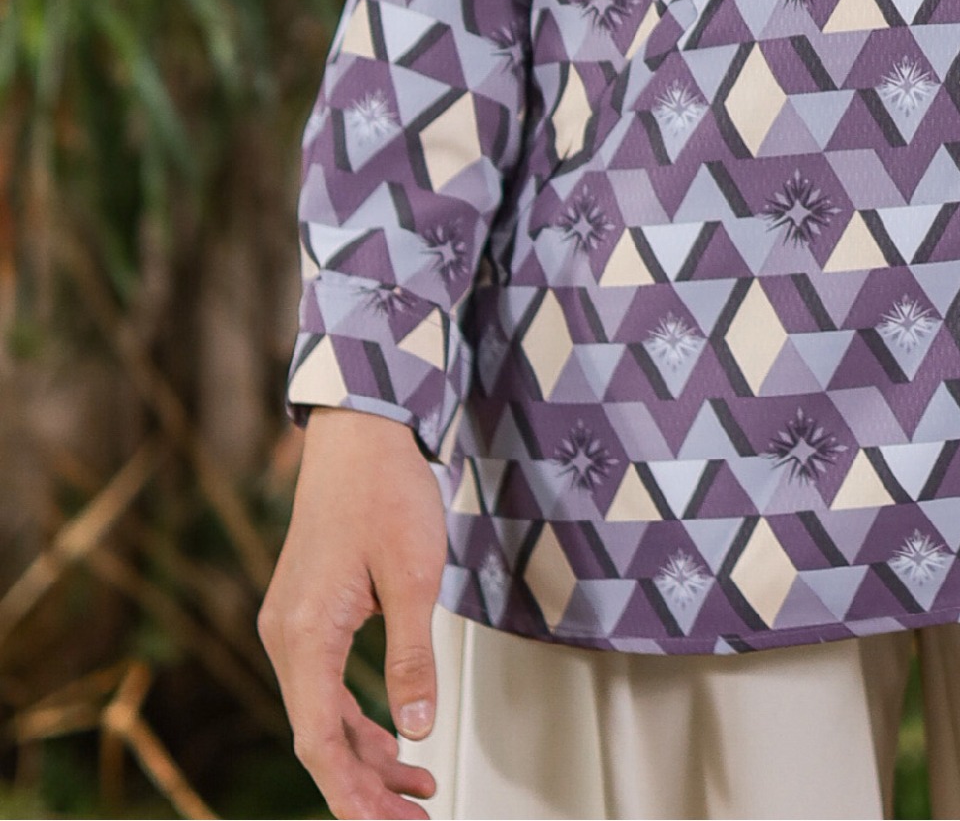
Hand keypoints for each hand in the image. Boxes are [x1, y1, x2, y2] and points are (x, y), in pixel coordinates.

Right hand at [258, 407, 446, 819]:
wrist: (361, 433)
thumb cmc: (385, 492)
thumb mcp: (413, 576)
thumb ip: (411, 659)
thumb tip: (415, 732)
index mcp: (304, 634)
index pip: (317, 741)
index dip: (351, 793)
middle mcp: (286, 638)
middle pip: (319, 739)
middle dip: (366, 788)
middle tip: (415, 817)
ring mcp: (292, 627)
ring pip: (324, 716)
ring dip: (367, 757)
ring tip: (418, 790)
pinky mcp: (308, 616)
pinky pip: (326, 687)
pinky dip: (359, 719)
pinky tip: (395, 741)